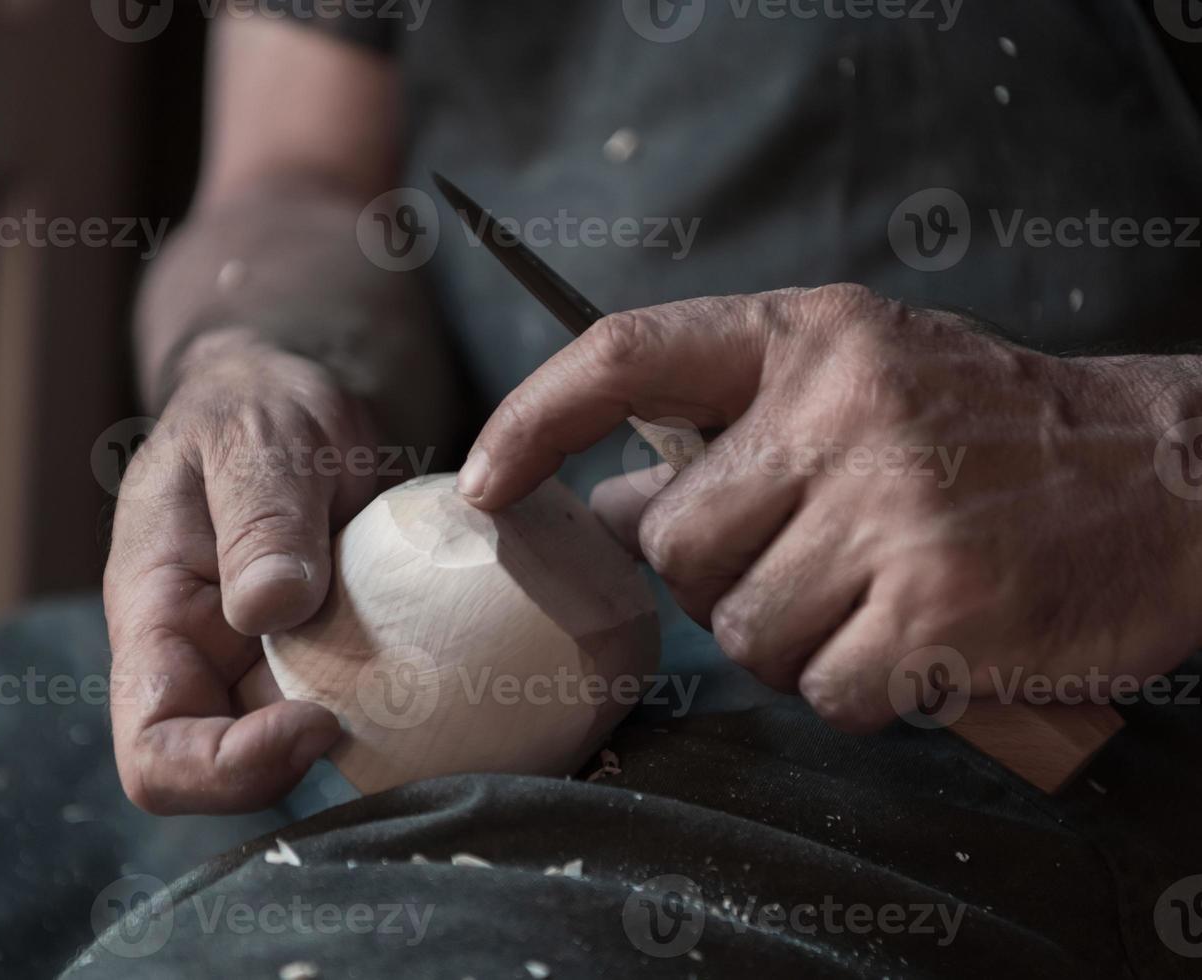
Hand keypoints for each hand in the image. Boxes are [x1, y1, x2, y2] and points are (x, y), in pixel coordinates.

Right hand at [103, 330, 379, 812]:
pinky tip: (443, 674)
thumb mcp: (257, 439)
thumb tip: (267, 609)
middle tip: (387, 710)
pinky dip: (395, 712)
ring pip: (295, 757)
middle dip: (302, 769)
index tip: (318, 721)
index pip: (153, 751)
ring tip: (425, 687)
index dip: (226, 768)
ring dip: (361, 743)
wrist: (288, 397)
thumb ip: (259, 517)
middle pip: (224, 779)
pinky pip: (350, 714)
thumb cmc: (256, 407)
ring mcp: (257, 666)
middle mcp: (198, 661)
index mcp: (154, 616)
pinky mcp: (318, 660)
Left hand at [459, 284, 1201, 732]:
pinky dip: (859, 690)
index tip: (481, 479)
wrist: (1171, 477)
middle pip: (677, 544)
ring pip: (745, 631)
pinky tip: (918, 644)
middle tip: (809, 563)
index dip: (534, 417)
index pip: (628, 356)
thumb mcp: (862, 385)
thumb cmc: (992, 435)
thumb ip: (734, 429)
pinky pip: (824, 691)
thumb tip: (609, 497)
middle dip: (721, 579)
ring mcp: (893, 512)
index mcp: (811, 339)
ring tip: (875, 600)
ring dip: (794, 641)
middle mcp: (843, 412)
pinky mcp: (938, 613)